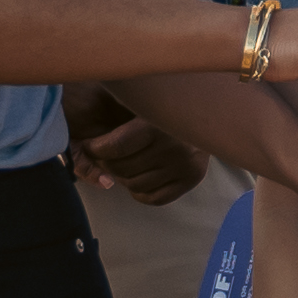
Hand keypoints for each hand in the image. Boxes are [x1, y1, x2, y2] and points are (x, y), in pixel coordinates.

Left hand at [72, 98, 205, 205]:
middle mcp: (175, 148)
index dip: (95, 149)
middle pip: (122, 169)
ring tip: (123, 164)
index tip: (90, 145)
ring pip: (135, 186)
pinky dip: (140, 192)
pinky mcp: (192, 180)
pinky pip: (154, 198)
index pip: (115, 148)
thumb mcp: (143, 98)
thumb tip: (86, 122)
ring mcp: (185, 167)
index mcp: (159, 124)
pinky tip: (139, 178)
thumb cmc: (166, 100)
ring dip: (123, 177)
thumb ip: (118, 104)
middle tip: (105, 156)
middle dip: (107, 163)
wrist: (211, 107)